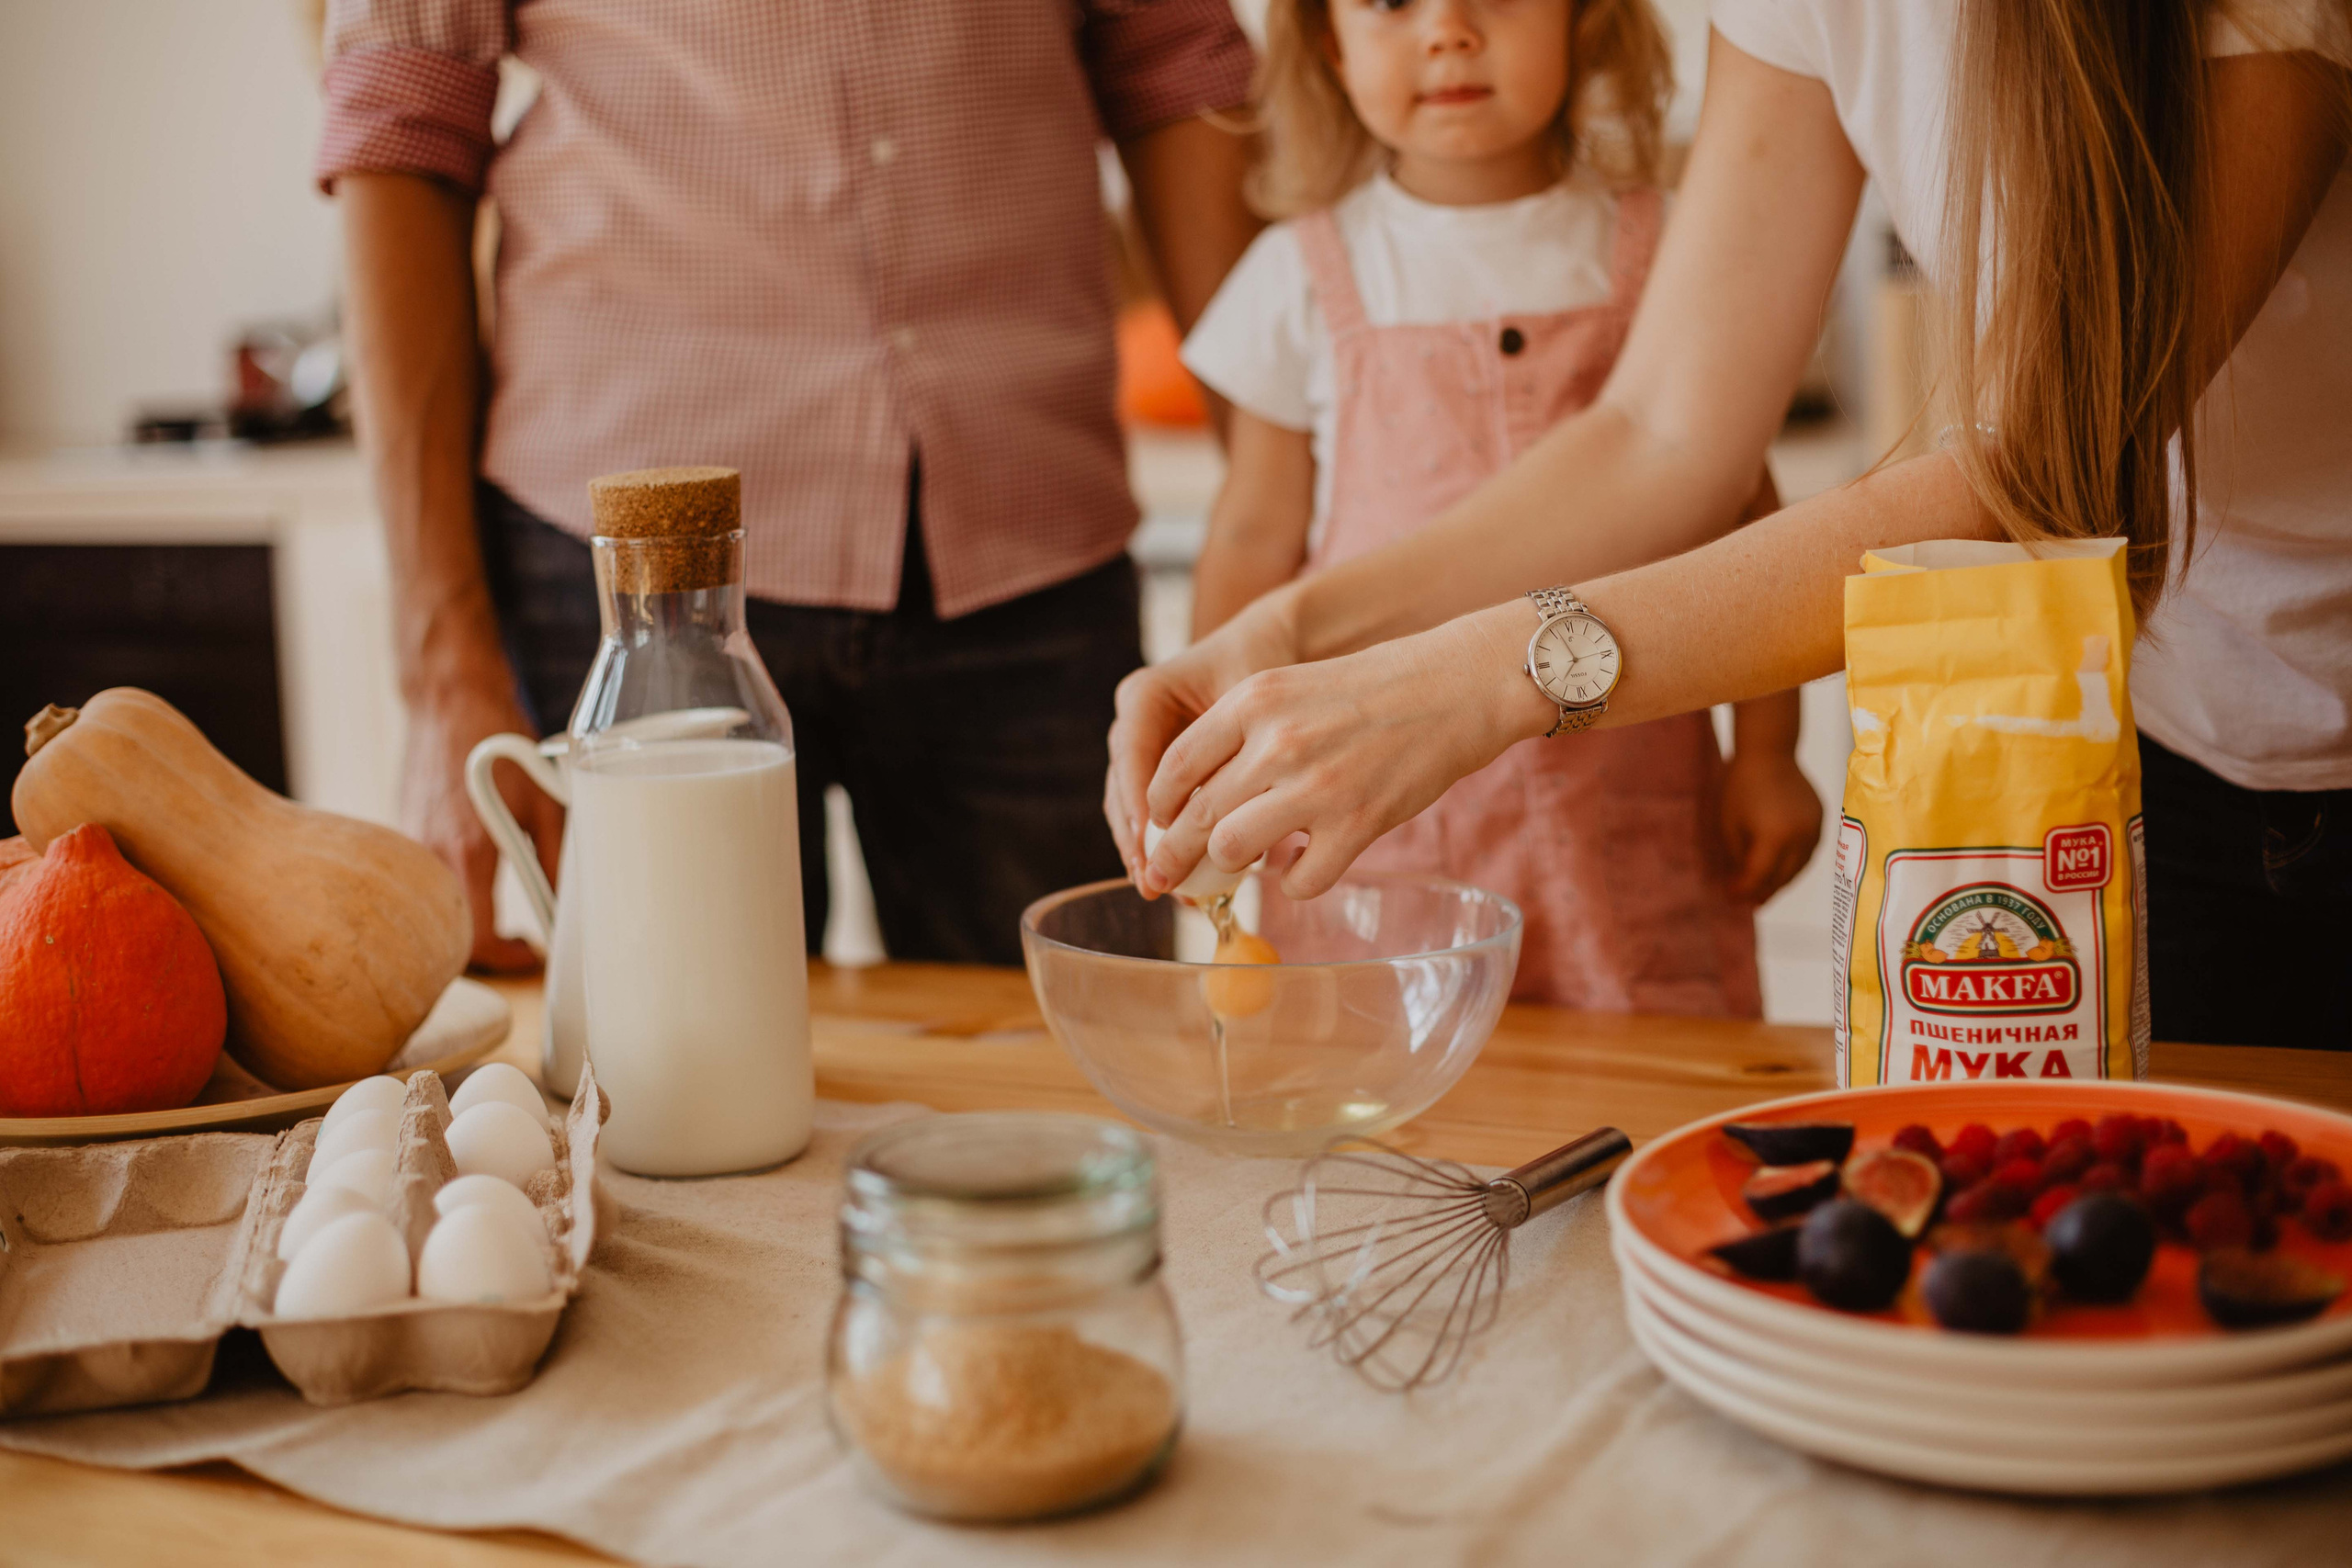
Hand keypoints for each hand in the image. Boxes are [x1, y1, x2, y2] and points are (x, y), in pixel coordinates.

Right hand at [399, 670, 563, 971]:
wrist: (449, 699)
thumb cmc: (498, 739)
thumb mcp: (544, 801)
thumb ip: (554, 860)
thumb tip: (565, 906)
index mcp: (467, 852)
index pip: (476, 939)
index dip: (507, 960)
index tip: (533, 953)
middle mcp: (429, 855)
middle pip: (451, 935)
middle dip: (489, 949)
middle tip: (522, 939)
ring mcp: (409, 844)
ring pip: (436, 910)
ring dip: (470, 922)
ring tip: (505, 913)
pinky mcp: (402, 833)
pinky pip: (425, 881)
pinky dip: (453, 894)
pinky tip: (478, 878)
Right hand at [1105, 588, 1302, 879]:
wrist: (1272, 647)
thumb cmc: (1265, 665)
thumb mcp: (1252, 700)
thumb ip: (1236, 747)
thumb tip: (1234, 810)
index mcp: (1144, 696)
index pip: (1133, 754)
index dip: (1140, 802)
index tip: (1153, 842)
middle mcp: (1133, 723)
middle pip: (1124, 789)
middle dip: (1137, 840)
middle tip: (1154, 880)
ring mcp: (1142, 749)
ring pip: (1131, 808)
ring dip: (1146, 851)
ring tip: (1166, 889)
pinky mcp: (1160, 772)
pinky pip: (1153, 813)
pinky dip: (1165, 845)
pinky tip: (1184, 880)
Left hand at [1137, 604, 1552, 900]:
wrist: (1454, 687)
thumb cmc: (1369, 689)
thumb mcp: (1289, 688)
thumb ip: (1239, 733)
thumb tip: (1190, 797)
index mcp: (1253, 701)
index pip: (1176, 765)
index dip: (1156, 807)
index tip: (1155, 826)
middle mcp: (1278, 742)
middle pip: (1198, 815)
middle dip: (1174, 855)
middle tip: (1167, 876)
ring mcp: (1317, 786)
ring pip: (1235, 849)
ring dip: (1234, 864)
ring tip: (1249, 858)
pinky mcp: (1357, 824)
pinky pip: (1299, 880)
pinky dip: (1295, 881)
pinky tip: (1306, 864)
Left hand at [1718, 748, 1821, 904]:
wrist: (1769, 753)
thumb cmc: (1741, 787)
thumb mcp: (1731, 826)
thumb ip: (1739, 857)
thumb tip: (1745, 882)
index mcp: (1774, 838)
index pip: (1759, 876)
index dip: (1743, 890)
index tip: (1730, 897)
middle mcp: (1800, 837)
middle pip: (1783, 877)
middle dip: (1765, 892)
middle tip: (1750, 903)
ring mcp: (1815, 829)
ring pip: (1799, 868)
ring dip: (1782, 881)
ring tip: (1766, 891)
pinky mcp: (1821, 820)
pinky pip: (1809, 851)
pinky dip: (1795, 864)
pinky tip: (1781, 869)